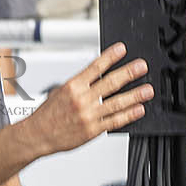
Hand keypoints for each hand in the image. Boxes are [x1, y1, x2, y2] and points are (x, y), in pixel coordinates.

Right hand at [25, 42, 153, 155]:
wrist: (38, 135)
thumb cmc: (48, 114)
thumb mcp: (60, 91)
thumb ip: (80, 83)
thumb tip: (95, 74)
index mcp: (74, 86)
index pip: (95, 67)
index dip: (111, 57)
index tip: (122, 49)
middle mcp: (82, 99)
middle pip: (110, 83)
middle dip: (129, 73)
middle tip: (142, 67)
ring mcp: (89, 115)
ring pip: (116, 103)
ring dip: (135, 95)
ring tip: (147, 90)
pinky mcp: (93, 130)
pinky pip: (114, 121)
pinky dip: (128, 115)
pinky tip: (138, 110)